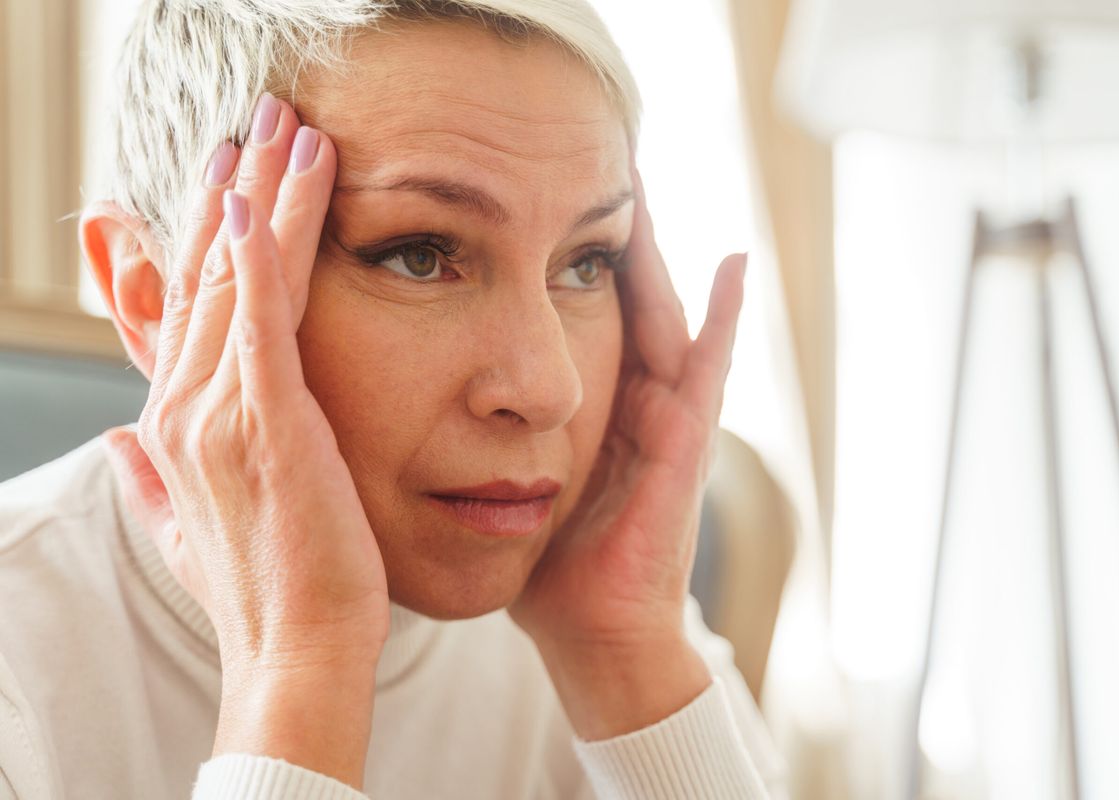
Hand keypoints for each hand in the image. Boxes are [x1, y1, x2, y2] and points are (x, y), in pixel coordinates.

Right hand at [101, 95, 388, 787]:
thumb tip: (120, 444)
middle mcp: (185, 408)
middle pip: (206, 274)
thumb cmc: (261, 591)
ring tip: (293, 131)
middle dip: (236, 190)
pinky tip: (266, 204)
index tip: (229, 175)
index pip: (189, 304)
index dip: (207, 231)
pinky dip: (257, 260)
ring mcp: (220, 415)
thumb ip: (153, 477)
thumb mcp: (187, 526)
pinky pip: (258, 324)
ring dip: (265, 199)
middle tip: (264, 120)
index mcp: (177, 423)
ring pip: (236, 282)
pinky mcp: (267, 428)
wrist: (297, 650)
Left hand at [509, 168, 745, 737]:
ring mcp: (667, 418)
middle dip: (603, 233)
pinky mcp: (688, 443)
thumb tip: (412, 395)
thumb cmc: (544, 560)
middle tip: (587, 161)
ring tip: (641, 183)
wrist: (589, 628)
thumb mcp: (503, 476)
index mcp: (589, 404)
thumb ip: (474, 432)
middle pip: (621, 297)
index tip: (522, 191)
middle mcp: (632, 400)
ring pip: (663, 315)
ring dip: (655, 254)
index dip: (554, 251)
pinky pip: (710, 368)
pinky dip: (724, 318)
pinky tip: (731, 262)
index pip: (571, 308)